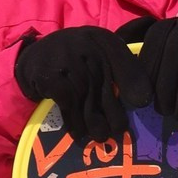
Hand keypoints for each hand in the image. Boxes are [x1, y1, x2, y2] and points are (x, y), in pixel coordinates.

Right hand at [15, 25, 151, 139]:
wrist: (34, 57)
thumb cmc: (75, 59)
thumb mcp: (99, 53)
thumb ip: (122, 68)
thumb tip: (143, 99)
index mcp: (103, 41)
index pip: (123, 61)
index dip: (134, 82)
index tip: (142, 104)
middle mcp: (86, 47)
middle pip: (106, 89)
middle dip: (114, 114)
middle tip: (119, 132)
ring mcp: (67, 61)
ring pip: (87, 101)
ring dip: (94, 123)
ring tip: (100, 137)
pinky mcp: (50, 78)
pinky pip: (68, 106)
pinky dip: (73, 122)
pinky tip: (78, 133)